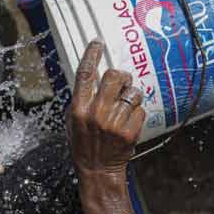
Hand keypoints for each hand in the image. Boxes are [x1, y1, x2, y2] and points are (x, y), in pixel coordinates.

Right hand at [68, 40, 144, 179]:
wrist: (97, 170)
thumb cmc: (84, 144)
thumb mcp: (73, 120)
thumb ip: (81, 99)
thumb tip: (92, 75)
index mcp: (79, 109)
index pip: (85, 74)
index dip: (91, 55)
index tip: (97, 43)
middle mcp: (96, 113)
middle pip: (114, 76)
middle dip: (121, 77)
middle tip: (121, 84)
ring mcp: (114, 123)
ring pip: (133, 93)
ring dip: (131, 97)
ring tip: (124, 109)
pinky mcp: (129, 132)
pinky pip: (140, 110)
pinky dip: (137, 113)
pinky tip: (128, 122)